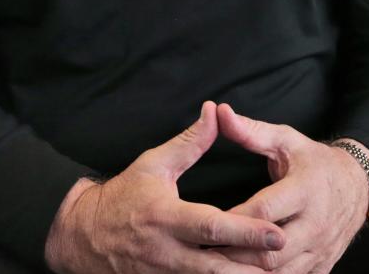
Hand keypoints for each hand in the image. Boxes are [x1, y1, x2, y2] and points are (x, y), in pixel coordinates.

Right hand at [45, 101, 284, 273]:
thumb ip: (189, 142)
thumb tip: (215, 111)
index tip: (277, 232)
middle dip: (253, 266)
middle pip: (217, 266)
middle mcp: (167, 252)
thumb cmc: (122, 196)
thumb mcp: (153, 164)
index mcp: (166, 217)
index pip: (212, 228)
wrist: (81, 236)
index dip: (246, 232)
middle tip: (287, 258)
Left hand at [216, 103, 368, 272]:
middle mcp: (316, 222)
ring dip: (248, 271)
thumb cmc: (315, 162)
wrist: (358, 186)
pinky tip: (244, 273)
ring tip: (219, 266)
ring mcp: (321, 248)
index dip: (233, 218)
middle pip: (271, 249)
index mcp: (305, 189)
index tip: (205, 221)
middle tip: (205, 252)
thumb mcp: (286, 141)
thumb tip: (220, 112)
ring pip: (280, 271)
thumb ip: (251, 131)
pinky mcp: (322, 265)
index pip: (264, 210)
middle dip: (237, 253)